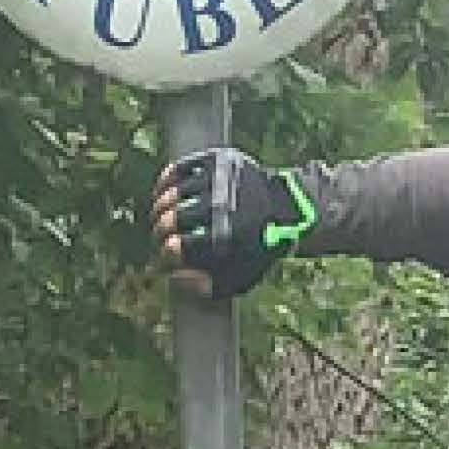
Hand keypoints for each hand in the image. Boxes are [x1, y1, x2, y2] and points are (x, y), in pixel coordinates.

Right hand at [151, 147, 313, 298]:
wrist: (289, 210)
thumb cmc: (259, 247)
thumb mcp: (241, 276)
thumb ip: (208, 287)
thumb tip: (175, 277)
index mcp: (224, 238)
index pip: (174, 247)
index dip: (165, 253)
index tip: (169, 253)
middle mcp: (220, 207)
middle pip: (168, 220)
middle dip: (159, 231)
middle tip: (161, 235)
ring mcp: (218, 181)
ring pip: (170, 194)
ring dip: (159, 207)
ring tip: (162, 215)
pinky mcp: (218, 161)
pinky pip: (179, 168)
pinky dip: (166, 180)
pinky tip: (164, 192)